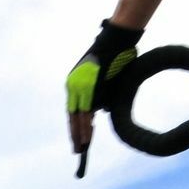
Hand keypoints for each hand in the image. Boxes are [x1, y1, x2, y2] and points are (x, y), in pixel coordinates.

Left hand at [65, 20, 143, 155]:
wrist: (117, 39)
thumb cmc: (114, 56)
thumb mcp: (105, 79)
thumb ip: (101, 95)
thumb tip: (102, 111)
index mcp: (75, 82)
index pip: (73, 108)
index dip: (75, 125)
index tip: (77, 138)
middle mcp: (73, 84)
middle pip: (71, 114)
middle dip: (74, 133)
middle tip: (76, 149)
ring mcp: (79, 85)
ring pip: (77, 116)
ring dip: (79, 133)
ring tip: (80, 148)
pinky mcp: (88, 87)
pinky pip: (86, 111)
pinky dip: (86, 126)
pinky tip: (87, 138)